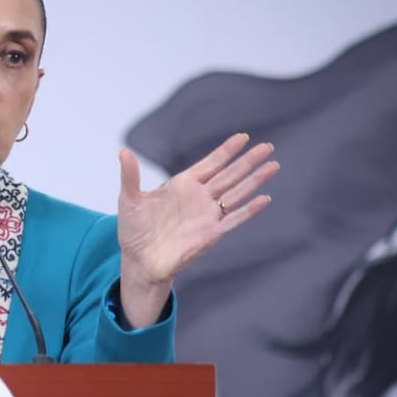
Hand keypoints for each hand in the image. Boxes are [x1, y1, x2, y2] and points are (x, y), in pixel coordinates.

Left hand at [114, 133, 278, 326]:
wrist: (138, 260)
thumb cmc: (134, 230)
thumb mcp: (129, 199)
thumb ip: (130, 175)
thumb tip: (123, 151)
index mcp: (182, 185)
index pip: (210, 164)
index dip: (226, 151)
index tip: (243, 137)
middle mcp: (198, 198)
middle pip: (229, 175)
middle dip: (248, 161)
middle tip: (268, 146)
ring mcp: (206, 215)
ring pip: (236, 193)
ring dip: (254, 180)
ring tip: (274, 166)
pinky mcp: (211, 234)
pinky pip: (234, 219)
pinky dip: (249, 210)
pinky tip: (265, 199)